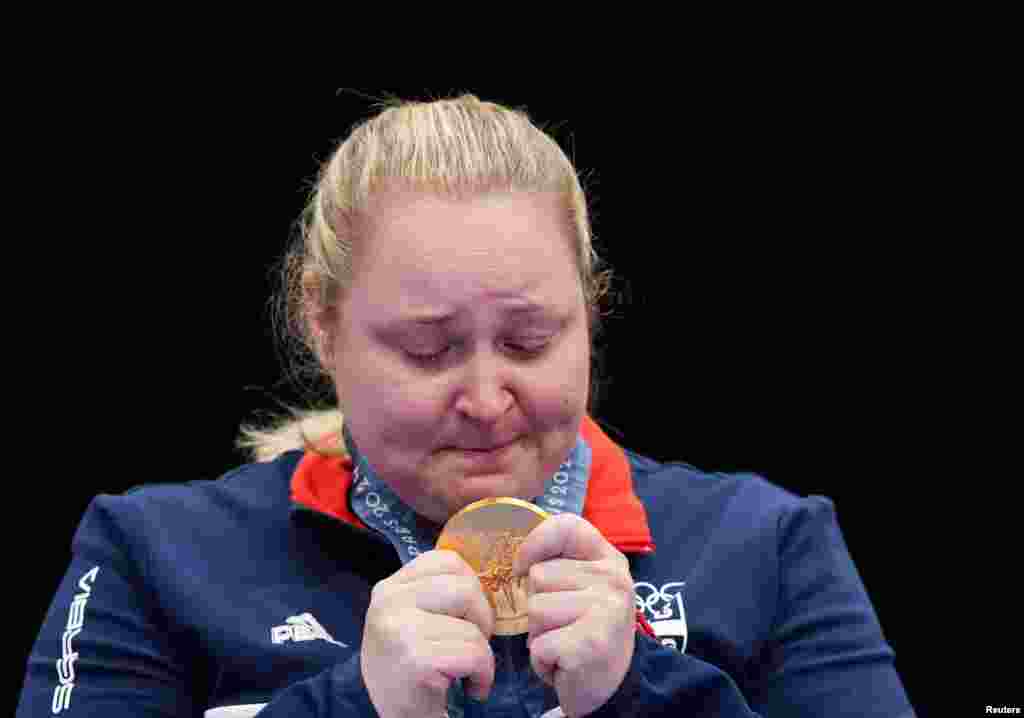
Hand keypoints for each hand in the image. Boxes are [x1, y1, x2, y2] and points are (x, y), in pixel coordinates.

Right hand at [361, 550, 495, 717]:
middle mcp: (388, 602)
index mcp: (390, 587)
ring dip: (482, 653)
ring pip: (473, 625)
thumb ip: (436, 593)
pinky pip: (474, 654)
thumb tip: (484, 575)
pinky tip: (471, 687)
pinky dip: (483, 675)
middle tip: (470, 647)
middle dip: (482, 620)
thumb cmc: (408, 671)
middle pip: (467, 588)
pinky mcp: (416, 659)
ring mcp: (399, 629)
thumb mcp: (412, 619)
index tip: (464, 618)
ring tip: (467, 671)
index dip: (470, 588)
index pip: (448, 561)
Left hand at [512, 513, 635, 717]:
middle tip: (564, 625)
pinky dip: (542, 660)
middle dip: (539, 605)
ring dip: (539, 634)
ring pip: (535, 609)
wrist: (614, 688)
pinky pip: (538, 643)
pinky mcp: (589, 644)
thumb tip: (517, 560)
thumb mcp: (584, 588)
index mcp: (610, 560)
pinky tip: (564, 663)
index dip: (536, 542)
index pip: (567, 526)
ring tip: (564, 642)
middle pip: (539, 575)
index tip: (523, 566)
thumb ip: (561, 564)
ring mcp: (605, 611)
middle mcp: (613, 580)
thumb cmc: (588, 632)